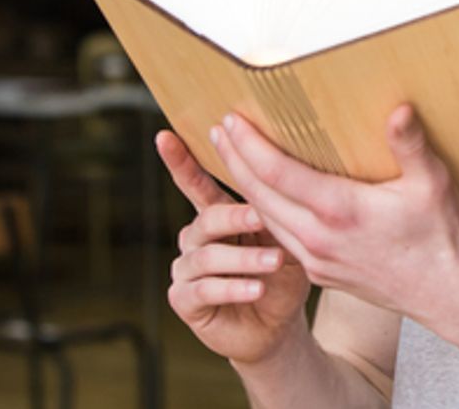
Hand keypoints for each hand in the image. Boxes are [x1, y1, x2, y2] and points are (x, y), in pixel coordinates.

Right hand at [157, 130, 311, 365]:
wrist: (279, 323)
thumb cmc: (284, 272)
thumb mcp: (287, 236)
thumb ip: (279, 207)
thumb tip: (293, 167)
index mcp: (217, 215)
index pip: (196, 183)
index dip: (180, 161)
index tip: (165, 135)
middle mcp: (195, 238)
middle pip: (206, 218)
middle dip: (235, 217)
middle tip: (261, 217)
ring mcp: (186, 269)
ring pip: (207, 256)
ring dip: (244, 258)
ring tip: (274, 262)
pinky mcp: (184, 300)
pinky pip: (203, 289)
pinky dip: (233, 288)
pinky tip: (256, 289)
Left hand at [210, 105, 458, 325]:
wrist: (445, 293)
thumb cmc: (440, 234)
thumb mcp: (432, 183)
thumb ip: (410, 145)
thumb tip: (399, 109)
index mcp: (339, 210)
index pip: (277, 172)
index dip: (249, 144)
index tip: (233, 119)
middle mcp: (318, 237)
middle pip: (258, 194)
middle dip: (234, 159)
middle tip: (219, 129)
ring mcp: (316, 259)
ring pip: (265, 218)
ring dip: (243, 186)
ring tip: (231, 156)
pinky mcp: (319, 273)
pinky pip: (280, 237)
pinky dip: (263, 212)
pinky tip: (263, 198)